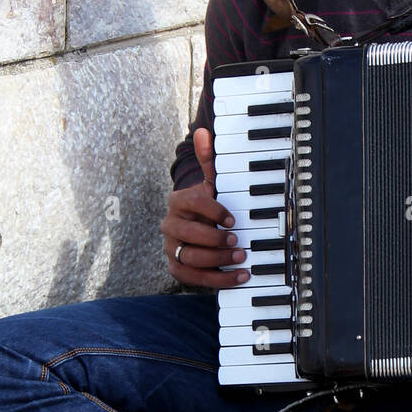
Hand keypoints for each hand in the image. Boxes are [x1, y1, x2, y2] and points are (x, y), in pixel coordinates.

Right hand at [161, 128, 250, 288]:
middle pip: (189, 234)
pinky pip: (195, 278)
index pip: (192, 203)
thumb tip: (204, 132)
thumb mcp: (210, 185)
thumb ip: (209, 161)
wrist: (195, 229)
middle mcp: (170, 225)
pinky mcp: (177, 268)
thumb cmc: (206, 207)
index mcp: (177, 202)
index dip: (213, 211)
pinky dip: (220, 280)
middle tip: (238, 241)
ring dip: (219, 261)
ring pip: (192, 258)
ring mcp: (172, 248)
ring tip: (241, 258)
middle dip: (215, 240)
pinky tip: (240, 276)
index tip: (232, 219)